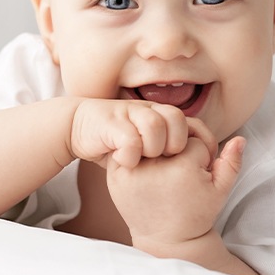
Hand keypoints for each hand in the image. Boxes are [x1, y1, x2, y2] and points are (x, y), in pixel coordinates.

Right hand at [70, 99, 213, 167]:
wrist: (78, 124)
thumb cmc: (114, 138)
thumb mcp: (143, 141)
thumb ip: (163, 147)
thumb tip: (192, 162)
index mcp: (158, 114)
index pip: (191, 122)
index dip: (196, 143)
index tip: (194, 164)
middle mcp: (146, 110)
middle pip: (177, 118)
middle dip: (175, 144)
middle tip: (163, 160)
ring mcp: (128, 114)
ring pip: (155, 125)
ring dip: (152, 148)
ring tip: (143, 160)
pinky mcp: (110, 124)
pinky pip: (129, 139)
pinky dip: (130, 155)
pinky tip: (124, 162)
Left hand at [106, 132, 245, 244]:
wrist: (165, 239)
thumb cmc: (195, 212)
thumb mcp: (219, 191)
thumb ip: (232, 163)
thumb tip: (240, 139)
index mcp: (183, 167)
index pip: (194, 139)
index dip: (200, 154)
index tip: (197, 174)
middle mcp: (155, 166)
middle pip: (170, 133)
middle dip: (178, 146)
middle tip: (179, 171)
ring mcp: (133, 169)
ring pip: (150, 137)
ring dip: (157, 146)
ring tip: (163, 170)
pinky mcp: (116, 174)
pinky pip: (130, 147)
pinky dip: (137, 152)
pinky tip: (145, 168)